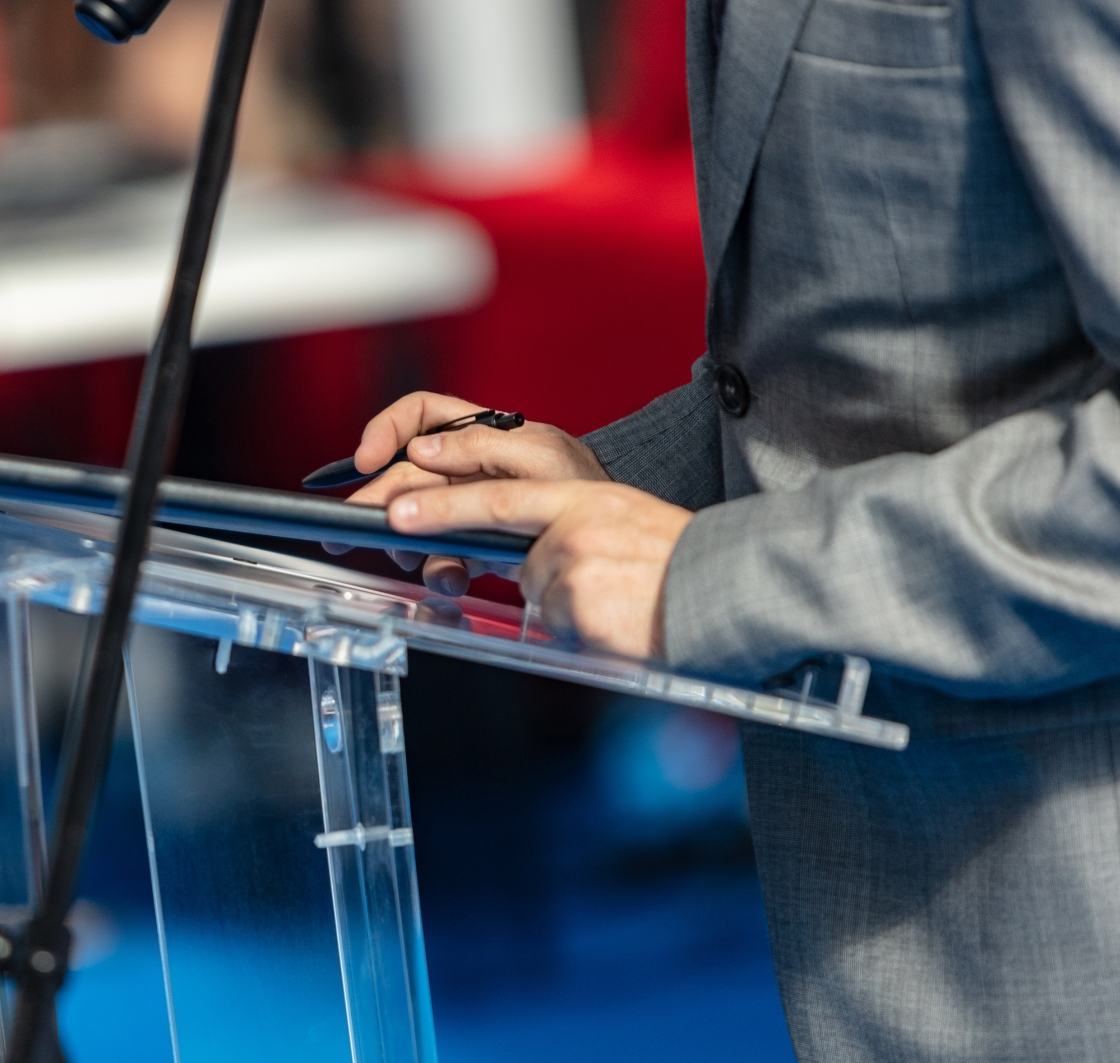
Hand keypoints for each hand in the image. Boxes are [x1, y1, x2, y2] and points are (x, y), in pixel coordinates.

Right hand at [329, 392, 608, 593]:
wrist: (609, 536)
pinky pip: (443, 554)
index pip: (420, 415)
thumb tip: (421, 449)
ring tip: (410, 559)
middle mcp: (467, 466)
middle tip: (355, 527)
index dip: (386, 430)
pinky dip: (439, 568)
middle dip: (378, 500)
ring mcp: (469, 505)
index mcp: (480, 434)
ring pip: (417, 519)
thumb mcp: (538, 457)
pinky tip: (447, 579)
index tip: (365, 460)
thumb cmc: (584, 485)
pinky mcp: (475, 541)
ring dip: (409, 541)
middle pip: (406, 474)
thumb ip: (480, 446)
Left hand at [388, 480, 693, 657]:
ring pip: (540, 593)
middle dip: (443, 517)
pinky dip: (585, 627)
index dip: (448, 496)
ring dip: (566, 602)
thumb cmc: (679, 562)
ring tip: (617, 599)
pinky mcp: (582, 609)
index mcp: (587, 498)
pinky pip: (562, 624)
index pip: (503, 495)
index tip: (404, 492)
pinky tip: (620, 619)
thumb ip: (572, 527)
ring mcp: (577, 567)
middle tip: (393, 515)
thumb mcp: (624, 521)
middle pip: (504, 531)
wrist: (726, 590)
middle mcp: (577, 526)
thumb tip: (527, 559)